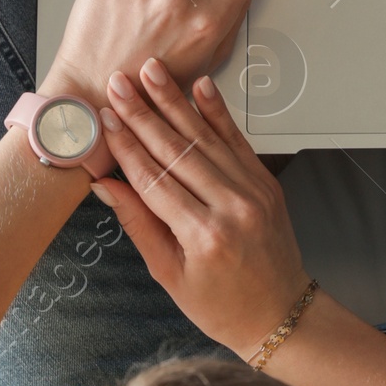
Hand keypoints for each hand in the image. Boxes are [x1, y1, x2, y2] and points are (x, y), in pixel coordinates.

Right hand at [93, 59, 308, 358]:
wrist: (279, 313)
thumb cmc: (222, 305)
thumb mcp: (169, 274)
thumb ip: (139, 224)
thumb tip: (106, 185)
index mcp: (203, 236)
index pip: (155, 180)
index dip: (126, 146)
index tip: (105, 119)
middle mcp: (232, 207)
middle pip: (177, 150)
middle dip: (144, 113)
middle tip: (119, 83)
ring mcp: (254, 191)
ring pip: (206, 137)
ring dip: (175, 101)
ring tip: (151, 71)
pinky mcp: (265, 181)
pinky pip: (237, 140)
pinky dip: (218, 112)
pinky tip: (200, 86)